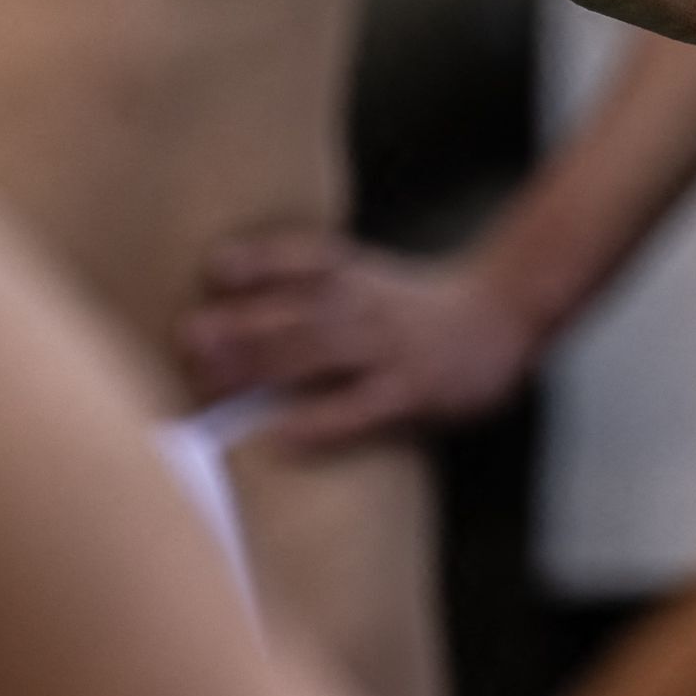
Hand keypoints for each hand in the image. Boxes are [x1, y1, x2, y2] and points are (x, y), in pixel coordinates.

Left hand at [174, 230, 541, 450]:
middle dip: (244, 323)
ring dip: (266, 366)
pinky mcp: (414, 391)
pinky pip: (362, 408)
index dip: (261, 260)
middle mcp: (370, 304)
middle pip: (300, 310)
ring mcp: (393, 348)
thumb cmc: (419, 309)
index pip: (305, 259)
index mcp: (357, 275)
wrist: (506, 315)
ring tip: (212, 383)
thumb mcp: (370, 281)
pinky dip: (320, 421)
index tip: (213, 268)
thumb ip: (311, 292)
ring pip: (323, 352)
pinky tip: (280, 436)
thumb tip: (226, 324)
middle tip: (190, 337)